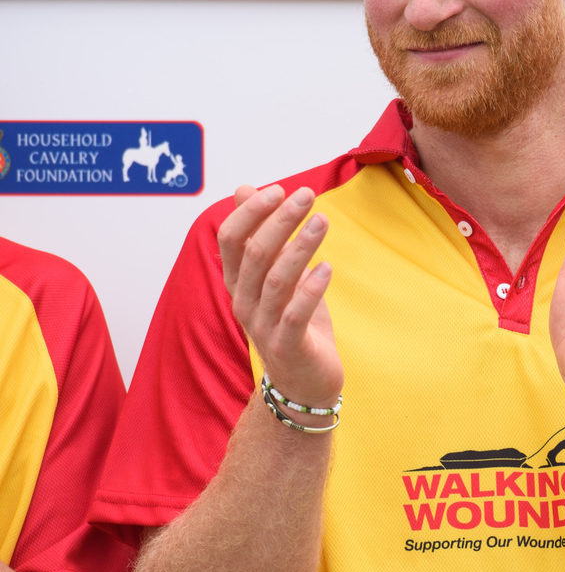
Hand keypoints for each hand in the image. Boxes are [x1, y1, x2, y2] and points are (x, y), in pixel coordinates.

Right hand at [217, 184, 342, 409]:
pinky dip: (311, 288)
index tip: (280, 189)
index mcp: (238, 282)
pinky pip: (295, 314)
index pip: (231, 239)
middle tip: (307, 194)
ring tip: (322, 221)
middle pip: (253, 254)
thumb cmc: (293, 322)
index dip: (251, 211)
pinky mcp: (288, 347)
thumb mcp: (276, 274)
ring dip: (300, 247)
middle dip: (279, 220)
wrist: (303, 383)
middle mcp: (244, 303)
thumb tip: (244, 188)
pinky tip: (327, 267)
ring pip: (276, 280)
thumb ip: (261, 234)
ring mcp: (263, 327)